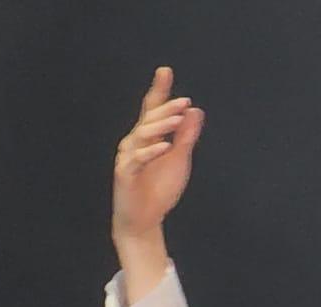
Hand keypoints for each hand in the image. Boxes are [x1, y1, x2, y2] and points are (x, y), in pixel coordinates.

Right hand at [112, 66, 204, 242]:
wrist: (143, 221)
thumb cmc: (158, 191)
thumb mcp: (178, 161)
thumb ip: (185, 137)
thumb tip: (195, 112)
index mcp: (147, 137)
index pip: (152, 109)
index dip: (159, 90)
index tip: (165, 71)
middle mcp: (135, 142)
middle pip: (149, 119)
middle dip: (166, 108)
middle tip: (184, 102)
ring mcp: (128, 157)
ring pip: (142, 135)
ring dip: (160, 126)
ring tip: (178, 120)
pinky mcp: (125, 174)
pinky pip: (138, 159)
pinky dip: (151, 152)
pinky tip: (165, 146)